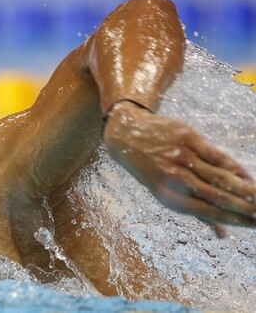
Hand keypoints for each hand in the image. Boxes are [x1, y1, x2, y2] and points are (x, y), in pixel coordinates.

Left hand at [103, 101, 255, 228]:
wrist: (127, 135)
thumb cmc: (151, 168)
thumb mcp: (166, 192)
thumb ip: (196, 211)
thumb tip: (223, 235)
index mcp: (169, 197)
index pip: (208, 212)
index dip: (235, 220)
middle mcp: (175, 179)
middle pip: (218, 196)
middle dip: (245, 207)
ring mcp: (182, 157)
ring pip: (220, 176)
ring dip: (244, 189)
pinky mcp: (188, 138)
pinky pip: (216, 155)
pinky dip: (234, 167)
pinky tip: (247, 176)